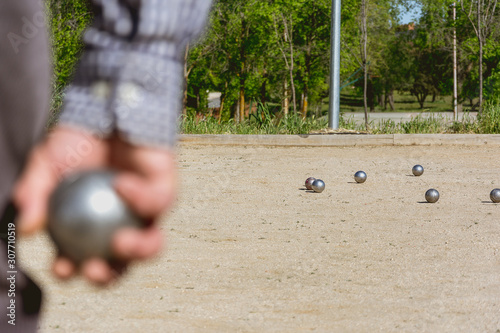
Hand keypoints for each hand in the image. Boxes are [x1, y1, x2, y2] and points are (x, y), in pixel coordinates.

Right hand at [13, 127, 176, 283]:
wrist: (105, 109)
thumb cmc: (76, 140)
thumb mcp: (45, 165)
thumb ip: (34, 193)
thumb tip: (27, 229)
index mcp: (90, 227)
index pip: (81, 259)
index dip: (72, 270)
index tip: (62, 266)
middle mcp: (120, 224)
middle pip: (120, 264)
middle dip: (108, 276)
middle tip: (94, 267)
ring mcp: (145, 212)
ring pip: (150, 244)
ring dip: (138, 251)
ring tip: (120, 242)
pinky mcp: (166, 193)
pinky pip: (158, 203)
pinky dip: (139, 197)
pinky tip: (120, 184)